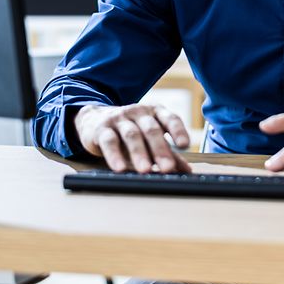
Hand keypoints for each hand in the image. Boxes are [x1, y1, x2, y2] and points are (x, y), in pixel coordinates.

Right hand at [74, 103, 190, 173]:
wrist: (96, 119)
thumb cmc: (130, 130)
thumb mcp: (150, 138)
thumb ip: (169, 152)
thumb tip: (187, 171)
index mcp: (155, 112)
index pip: (170, 118)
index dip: (178, 131)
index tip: (185, 145)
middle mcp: (139, 112)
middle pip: (151, 129)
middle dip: (160, 149)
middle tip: (167, 167)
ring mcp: (120, 118)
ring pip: (131, 134)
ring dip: (139, 153)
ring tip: (145, 170)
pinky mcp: (102, 128)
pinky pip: (110, 141)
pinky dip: (114, 155)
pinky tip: (119, 168)